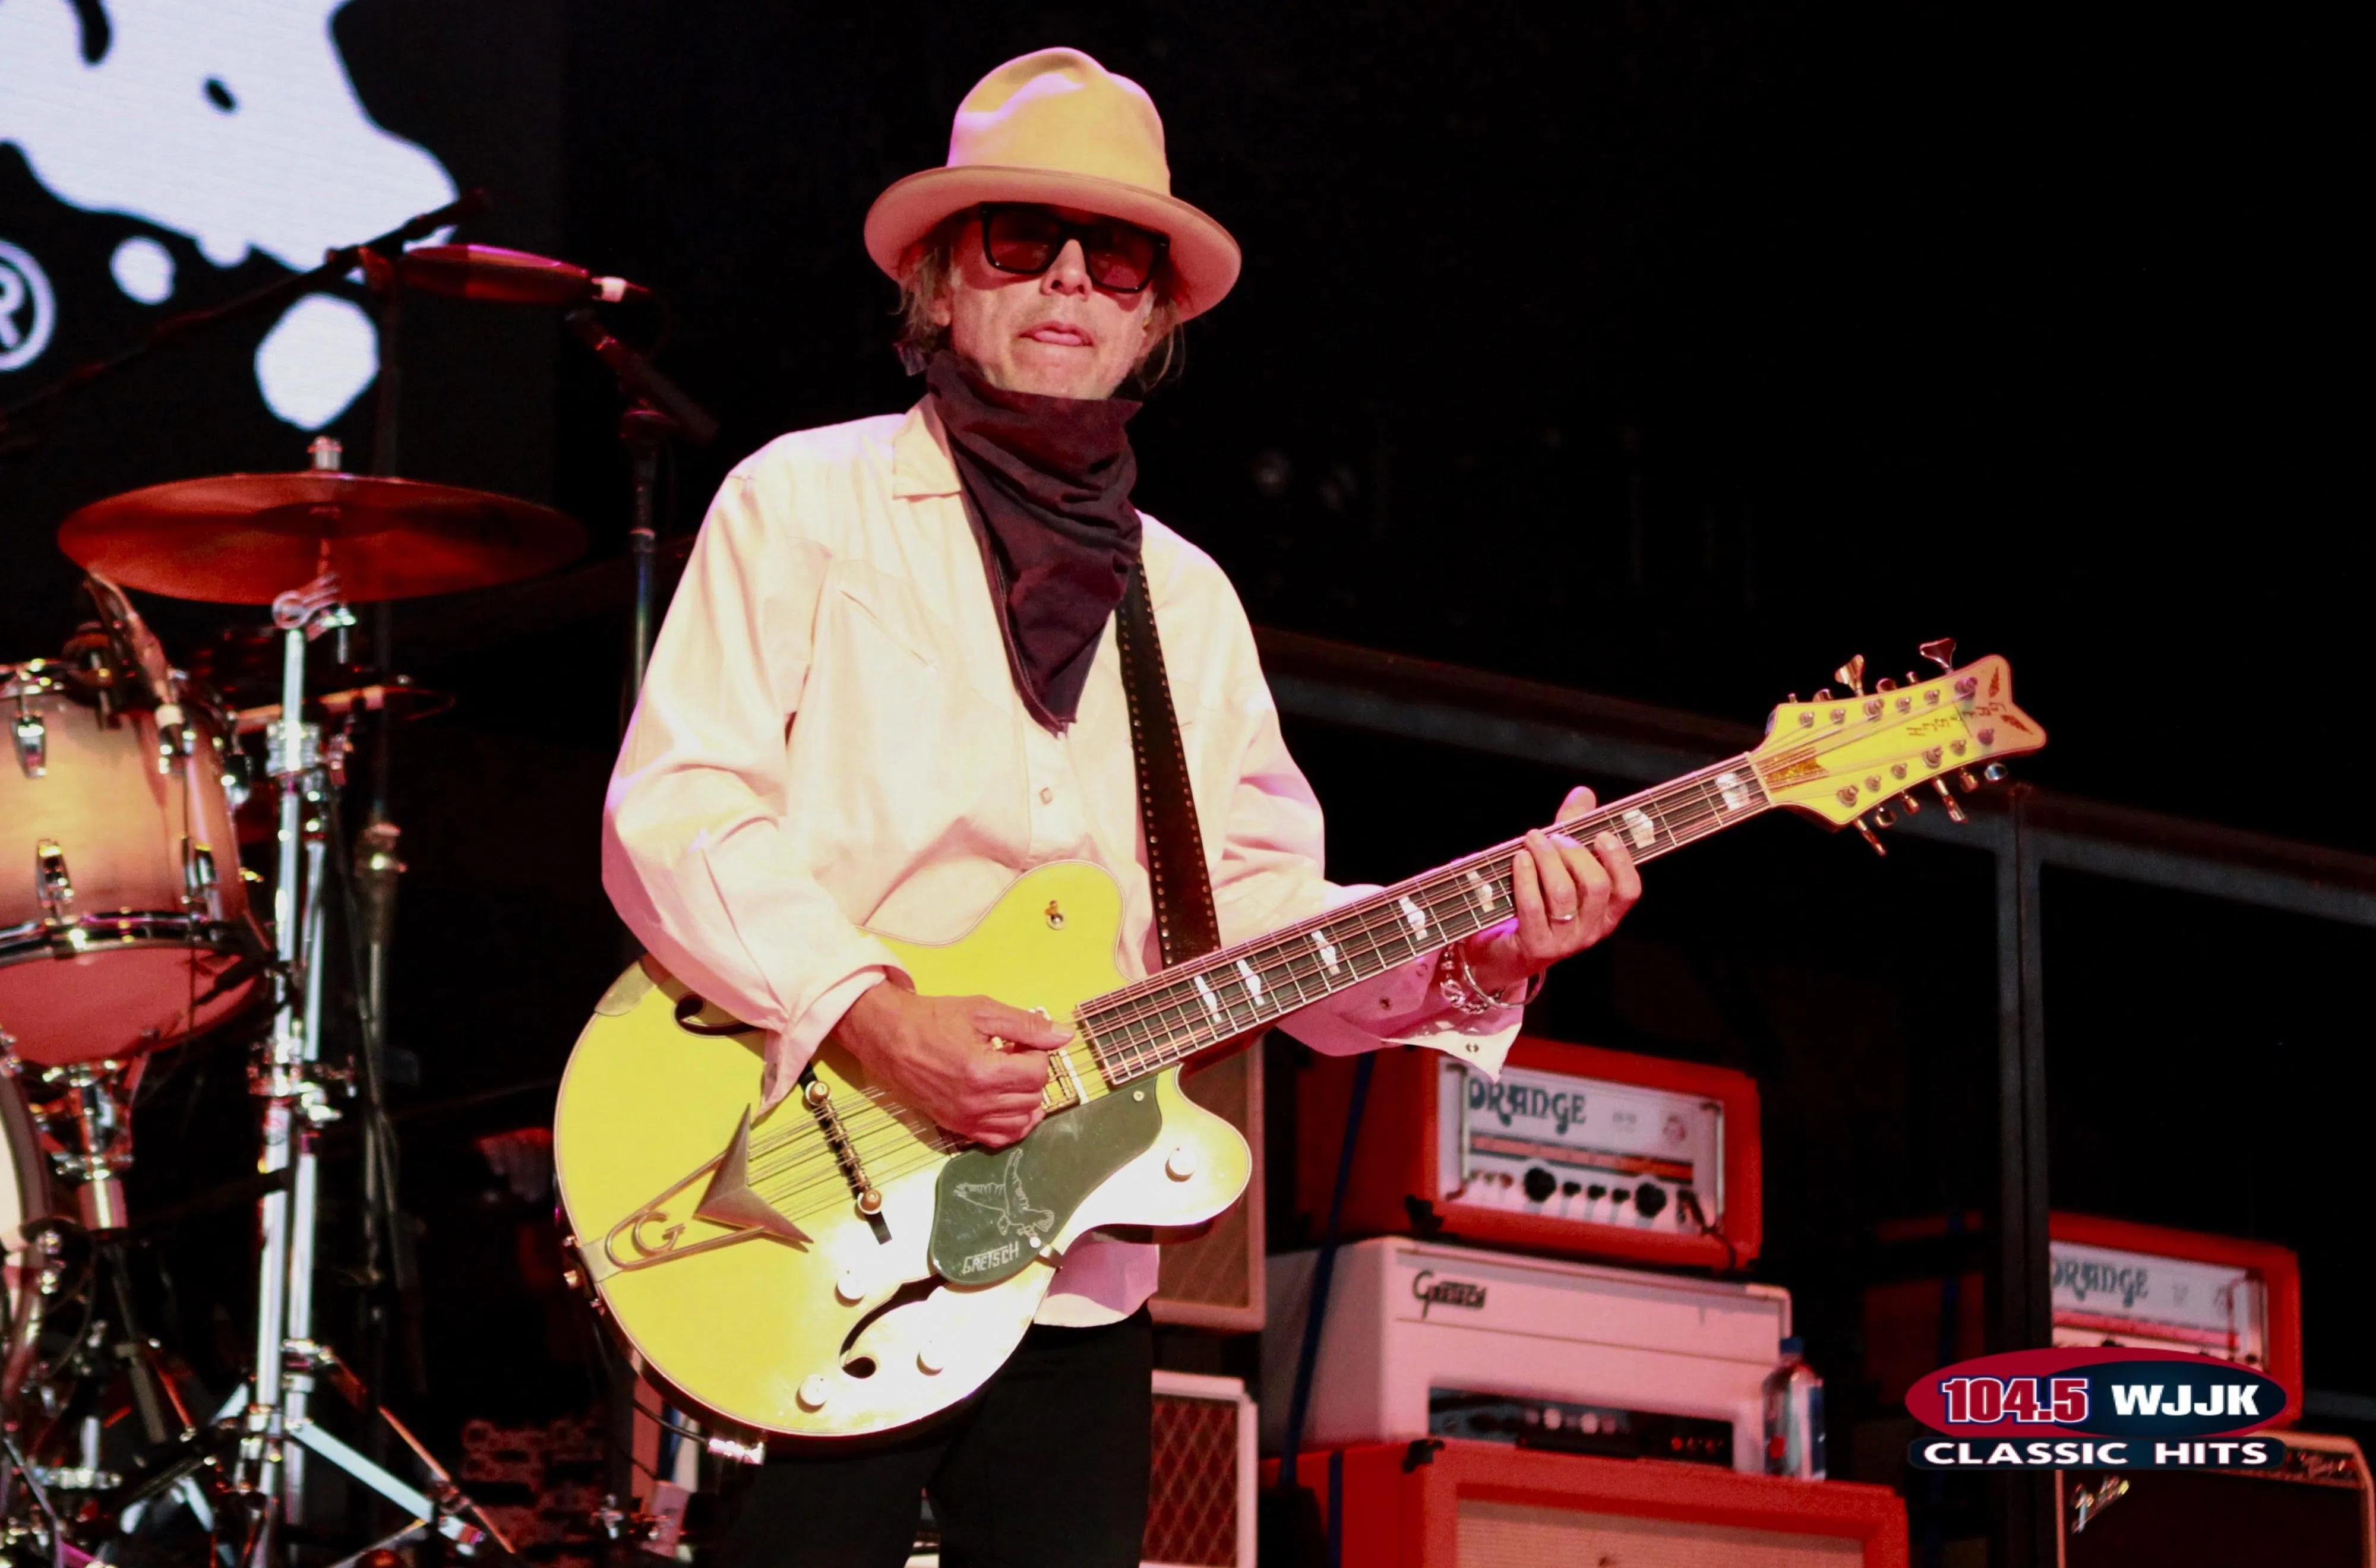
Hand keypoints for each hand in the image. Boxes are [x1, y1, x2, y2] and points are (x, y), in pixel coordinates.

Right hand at [835, 981, 1070, 1147]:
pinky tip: (1008, 1103)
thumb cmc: (933, 1019)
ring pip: (1022, 1120)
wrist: (888, 1038)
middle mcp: (977, 1103)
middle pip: (1033, 1096)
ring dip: (1025, 1097)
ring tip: (1007, 1075)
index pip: (1038, 1072)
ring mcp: (966, 1119)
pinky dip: (1013, 1124)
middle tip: (1013, 1054)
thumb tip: (1065, 1036)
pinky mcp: (957, 1128)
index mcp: (985, 1071)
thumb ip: (1027, 1025)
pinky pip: (1000, 1138)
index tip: (1021, 1042)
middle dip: (1031, 1073)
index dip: (1037, 1053)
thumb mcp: (982, 1011)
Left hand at [1461, 786, 1641, 996]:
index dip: (1620, 860)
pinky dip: (1526, 877)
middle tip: (1555, 835)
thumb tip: (1584, 793)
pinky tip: (1519, 858)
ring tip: (1532, 840)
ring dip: (1547, 859)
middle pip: (1596, 886)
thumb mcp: (1558, 866)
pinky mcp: (1536, 947)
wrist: (1502, 952)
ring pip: (1564, 894)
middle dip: (1575, 852)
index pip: (1629, 890)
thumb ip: (1573, 831)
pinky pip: (1534, 907)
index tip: (1602, 834)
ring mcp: (1565, 942)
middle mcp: (1592, 930)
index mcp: (1607, 913)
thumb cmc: (1536, 904)